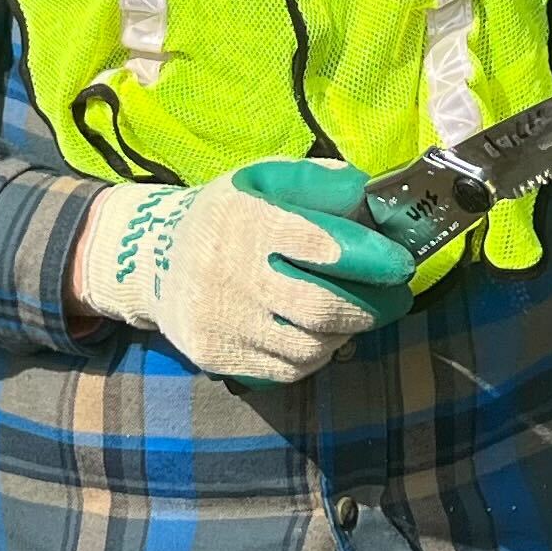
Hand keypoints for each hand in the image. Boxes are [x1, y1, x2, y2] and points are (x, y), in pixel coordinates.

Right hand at [71, 160, 419, 384]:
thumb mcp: (262, 180)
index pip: (320, 244)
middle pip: (320, 307)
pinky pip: (285, 370)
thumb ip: (316, 182)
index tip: (401, 265)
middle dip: (370, 308)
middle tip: (395, 300)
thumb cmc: (228, 216)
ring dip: (344, 335)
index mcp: (246, 219)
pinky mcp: (215, 355)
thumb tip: (370, 194)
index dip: (371, 258)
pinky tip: (319, 337)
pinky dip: (314, 356)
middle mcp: (229, 273)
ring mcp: (220, 321)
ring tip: (355, 318)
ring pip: (308, 347)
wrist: (151, 258)